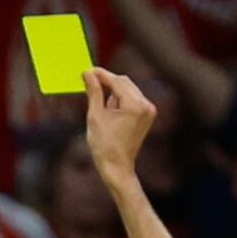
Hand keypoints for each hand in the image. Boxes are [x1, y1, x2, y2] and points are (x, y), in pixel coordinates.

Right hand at [82, 66, 155, 183]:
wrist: (116, 167)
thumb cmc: (104, 145)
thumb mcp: (95, 116)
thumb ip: (93, 92)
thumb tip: (88, 74)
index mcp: (135, 105)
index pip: (117, 82)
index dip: (101, 75)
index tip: (87, 70)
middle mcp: (146, 105)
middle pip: (125, 83)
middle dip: (107, 81)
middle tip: (88, 80)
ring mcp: (149, 110)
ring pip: (128, 90)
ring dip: (112, 90)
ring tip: (97, 101)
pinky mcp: (147, 115)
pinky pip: (132, 99)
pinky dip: (119, 99)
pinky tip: (108, 109)